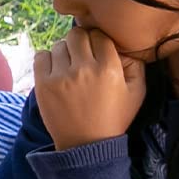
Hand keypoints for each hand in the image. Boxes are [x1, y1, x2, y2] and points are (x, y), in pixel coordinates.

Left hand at [34, 25, 147, 150]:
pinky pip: (41, 56)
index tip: (97, 51)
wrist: (87, 144)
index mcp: (108, 68)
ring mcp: (61, 76)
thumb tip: (122, 44)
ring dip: (65, 52)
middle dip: (81, 42)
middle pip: (77, 34)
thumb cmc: (114, 117)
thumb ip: (135, 64)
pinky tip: (56, 70)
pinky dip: (47, 59)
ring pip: (59, 44)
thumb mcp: (137, 92)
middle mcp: (84, 69)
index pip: (99, 35)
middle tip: (82, 55)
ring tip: (70, 67)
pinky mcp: (43, 84)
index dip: (98, 41)